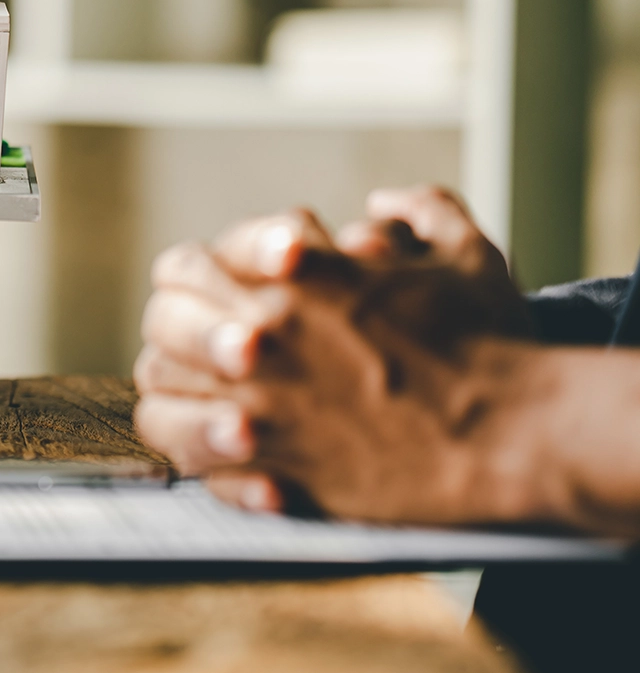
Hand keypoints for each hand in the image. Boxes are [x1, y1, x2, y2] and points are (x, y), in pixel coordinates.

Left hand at [132, 207, 541, 524]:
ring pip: (160, 396)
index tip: (219, 296)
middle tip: (210, 350)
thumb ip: (421, 213)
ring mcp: (258, 405)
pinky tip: (235, 451)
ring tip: (213, 399)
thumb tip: (386, 203)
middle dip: (178, 334)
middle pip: (160, 327)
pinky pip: (196, 464)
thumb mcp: (463, 253)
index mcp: (289, 276)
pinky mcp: (273, 470)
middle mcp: (259, 335)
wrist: (511, 433)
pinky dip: (202, 458)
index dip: (195, 280)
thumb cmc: (488, 341)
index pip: (184, 266)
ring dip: (179, 394)